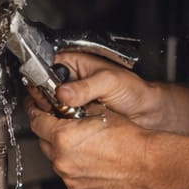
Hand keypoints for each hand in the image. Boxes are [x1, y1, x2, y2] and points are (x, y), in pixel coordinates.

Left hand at [25, 98, 150, 188]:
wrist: (147, 164)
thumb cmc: (128, 139)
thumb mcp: (99, 111)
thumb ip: (74, 107)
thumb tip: (62, 102)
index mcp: (63, 137)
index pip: (36, 120)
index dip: (35, 110)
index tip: (36, 107)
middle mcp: (62, 159)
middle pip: (44, 141)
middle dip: (51, 132)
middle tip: (65, 125)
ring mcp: (69, 178)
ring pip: (56, 160)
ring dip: (63, 151)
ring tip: (84, 145)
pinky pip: (69, 176)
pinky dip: (75, 167)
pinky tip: (91, 160)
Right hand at [42, 52, 161, 128]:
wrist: (146, 112)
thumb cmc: (133, 90)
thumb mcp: (108, 82)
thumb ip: (86, 87)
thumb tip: (64, 93)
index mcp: (72, 63)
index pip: (46, 67)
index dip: (42, 80)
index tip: (47, 93)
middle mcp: (69, 80)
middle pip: (44, 90)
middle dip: (48, 101)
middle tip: (59, 108)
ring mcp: (71, 100)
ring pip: (51, 108)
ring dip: (56, 115)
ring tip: (70, 117)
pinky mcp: (76, 117)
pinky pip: (62, 122)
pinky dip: (65, 125)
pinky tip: (74, 126)